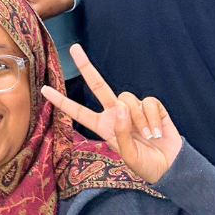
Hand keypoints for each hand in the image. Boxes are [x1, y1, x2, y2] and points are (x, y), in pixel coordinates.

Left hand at [41, 44, 182, 182]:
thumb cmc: (145, 164)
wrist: (170, 166)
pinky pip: (148, 102)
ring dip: (138, 120)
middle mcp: (115, 113)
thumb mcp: (129, 155)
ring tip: (147, 137)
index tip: (44, 90)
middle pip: (98, 86)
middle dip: (86, 66)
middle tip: (74, 48)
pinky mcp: (151, 106)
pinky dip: (152, 118)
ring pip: (127, 99)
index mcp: (103, 126)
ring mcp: (133, 109)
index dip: (62, 101)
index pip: (78, 112)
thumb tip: (120, 106)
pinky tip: (156, 131)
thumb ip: (121, 132)